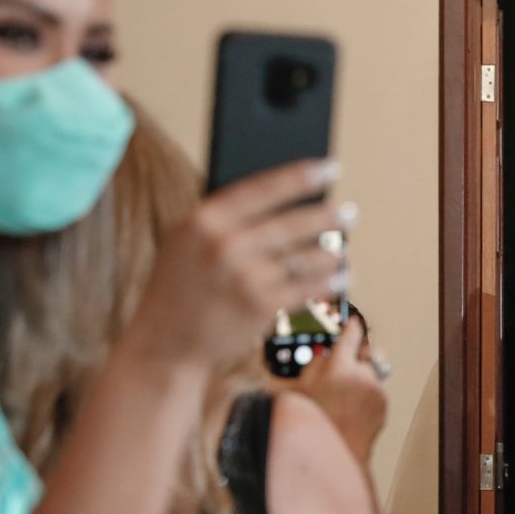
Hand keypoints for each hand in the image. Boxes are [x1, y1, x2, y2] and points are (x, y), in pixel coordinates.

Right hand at [127, 159, 350, 370]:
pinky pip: (308, 287)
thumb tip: (282, 196)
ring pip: (306, 256)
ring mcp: (245, 276)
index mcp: (204, 219)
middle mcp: (225, 243)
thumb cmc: (179, 290)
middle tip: (350, 213)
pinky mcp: (261, 306)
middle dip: (329, 216)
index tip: (331, 168)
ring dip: (333, 253)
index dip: (303, 176)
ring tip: (342, 250)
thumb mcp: (186, 242)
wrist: (164, 345)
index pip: (264, 187)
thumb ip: (224, 219)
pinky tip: (340, 277)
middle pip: (293, 222)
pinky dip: (329, 281)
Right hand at [295, 317, 386, 463]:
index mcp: (338, 368)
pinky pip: (375, 391)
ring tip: (343, 392)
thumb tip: (290, 349)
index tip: (352, 322)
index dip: (351, 326)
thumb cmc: (306, 423)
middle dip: (357, 353)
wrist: (329, 453)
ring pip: (372, 372)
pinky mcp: (382, 405)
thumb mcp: (288, 390)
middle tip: (346, 359)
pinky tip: (349, 406)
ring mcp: (374, 391)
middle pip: (367, 352)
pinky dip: (365, 393)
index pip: (351, 335)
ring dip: (360, 376)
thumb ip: (293, 366)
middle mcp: (361, 376)